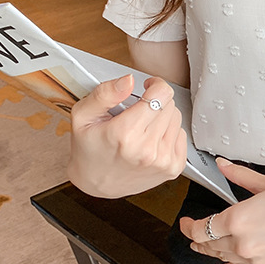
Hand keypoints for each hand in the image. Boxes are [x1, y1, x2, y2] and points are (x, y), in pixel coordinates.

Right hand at [68, 74, 186, 197]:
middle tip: (138, 111)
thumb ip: (105, 94)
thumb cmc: (89, 148)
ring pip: (177, 118)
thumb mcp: (83, 116)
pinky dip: (169, 133)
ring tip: (143, 127)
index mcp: (125, 133)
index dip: (155, 85)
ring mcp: (163, 161)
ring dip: (162, 117)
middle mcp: (147, 149)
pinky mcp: (173, 168)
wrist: (96, 183)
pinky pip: (181, 135)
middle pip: (170, 105)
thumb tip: (129, 80)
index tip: (147, 87)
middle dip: (156, 102)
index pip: (161, 94)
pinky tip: (152, 139)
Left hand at [180, 159, 264, 263]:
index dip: (189, 225)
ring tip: (200, 245)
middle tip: (191, 230)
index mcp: (238, 219)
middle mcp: (242, 242)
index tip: (185, 220)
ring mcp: (255, 258)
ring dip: (209, 251)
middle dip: (197, 236)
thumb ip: (240, 177)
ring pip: (221, 257)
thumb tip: (222, 165)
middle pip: (209, 243)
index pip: (202, 227)